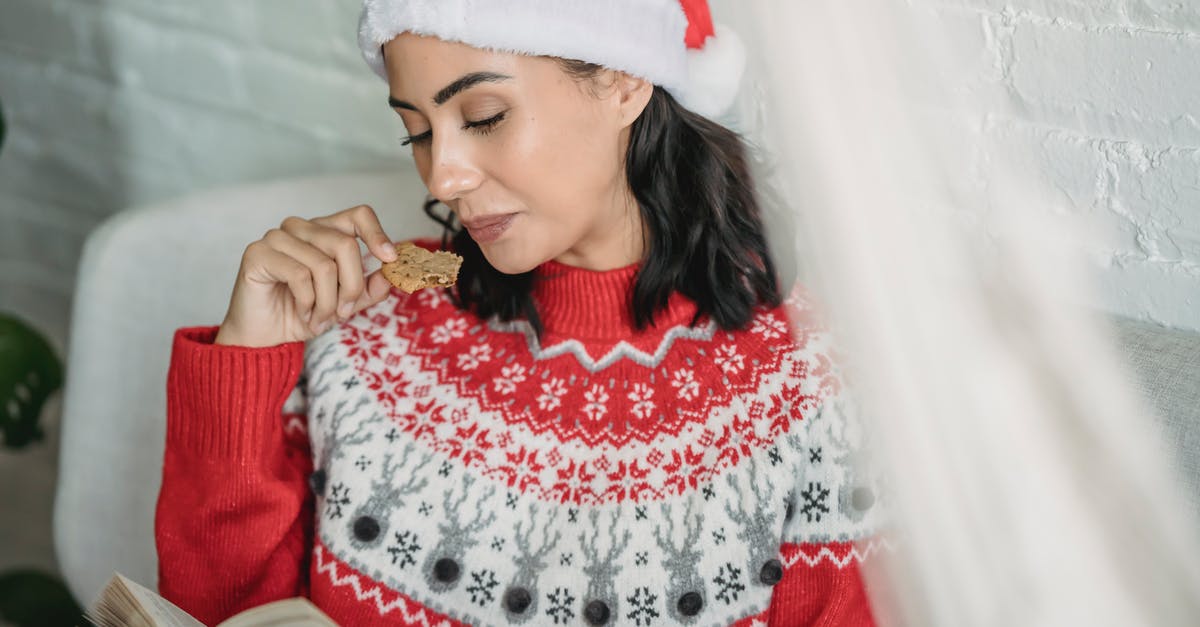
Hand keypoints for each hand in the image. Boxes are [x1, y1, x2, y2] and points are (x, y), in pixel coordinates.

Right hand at [214, 205, 398, 346]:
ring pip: (324, 265)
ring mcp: (277, 237)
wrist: (264, 337)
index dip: (378, 235)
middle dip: (351, 287)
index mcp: (324, 231)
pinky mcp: (258, 253)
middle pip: (345, 245)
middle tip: (343, 313)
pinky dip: (307, 304)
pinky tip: (301, 313)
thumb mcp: (345, 304)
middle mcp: (300, 227)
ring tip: (319, 318)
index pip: (358, 215)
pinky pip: (300, 276)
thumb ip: (368, 289)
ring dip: (328, 303)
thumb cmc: (302, 313)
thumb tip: (390, 274)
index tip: (390, 259)